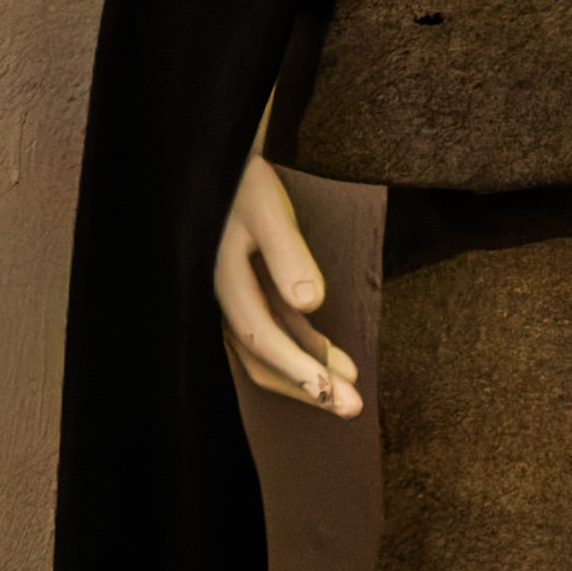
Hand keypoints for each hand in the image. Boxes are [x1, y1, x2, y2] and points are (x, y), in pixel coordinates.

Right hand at [215, 152, 361, 412]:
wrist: (220, 161)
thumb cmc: (244, 181)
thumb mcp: (269, 210)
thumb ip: (287, 255)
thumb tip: (309, 303)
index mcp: (222, 281)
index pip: (261, 338)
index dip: (298, 369)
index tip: (334, 391)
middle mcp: (222, 299)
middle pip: (262, 358)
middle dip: (307, 386)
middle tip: (351, 409)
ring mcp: (233, 299)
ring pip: (269, 350)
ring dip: (309, 371)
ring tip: (351, 390)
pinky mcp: (247, 292)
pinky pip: (274, 330)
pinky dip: (304, 346)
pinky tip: (337, 360)